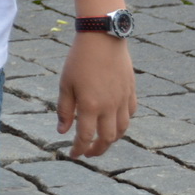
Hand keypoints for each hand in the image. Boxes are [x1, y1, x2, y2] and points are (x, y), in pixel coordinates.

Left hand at [57, 30, 136, 158]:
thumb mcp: (65, 84)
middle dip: (97, 150)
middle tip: (88, 153)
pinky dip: (122, 123)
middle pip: (107, 139)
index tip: (73, 155)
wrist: (103, 39)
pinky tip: (114, 122)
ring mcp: (123, 100)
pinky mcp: (131, 92)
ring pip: (121, 130)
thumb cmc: (79, 60)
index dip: (79, 149)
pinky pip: (130, 114)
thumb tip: (62, 131)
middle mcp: (110, 107)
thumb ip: (64, 110)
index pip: (85, 137)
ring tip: (101, 142)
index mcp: (91, 106)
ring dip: (111, 140)